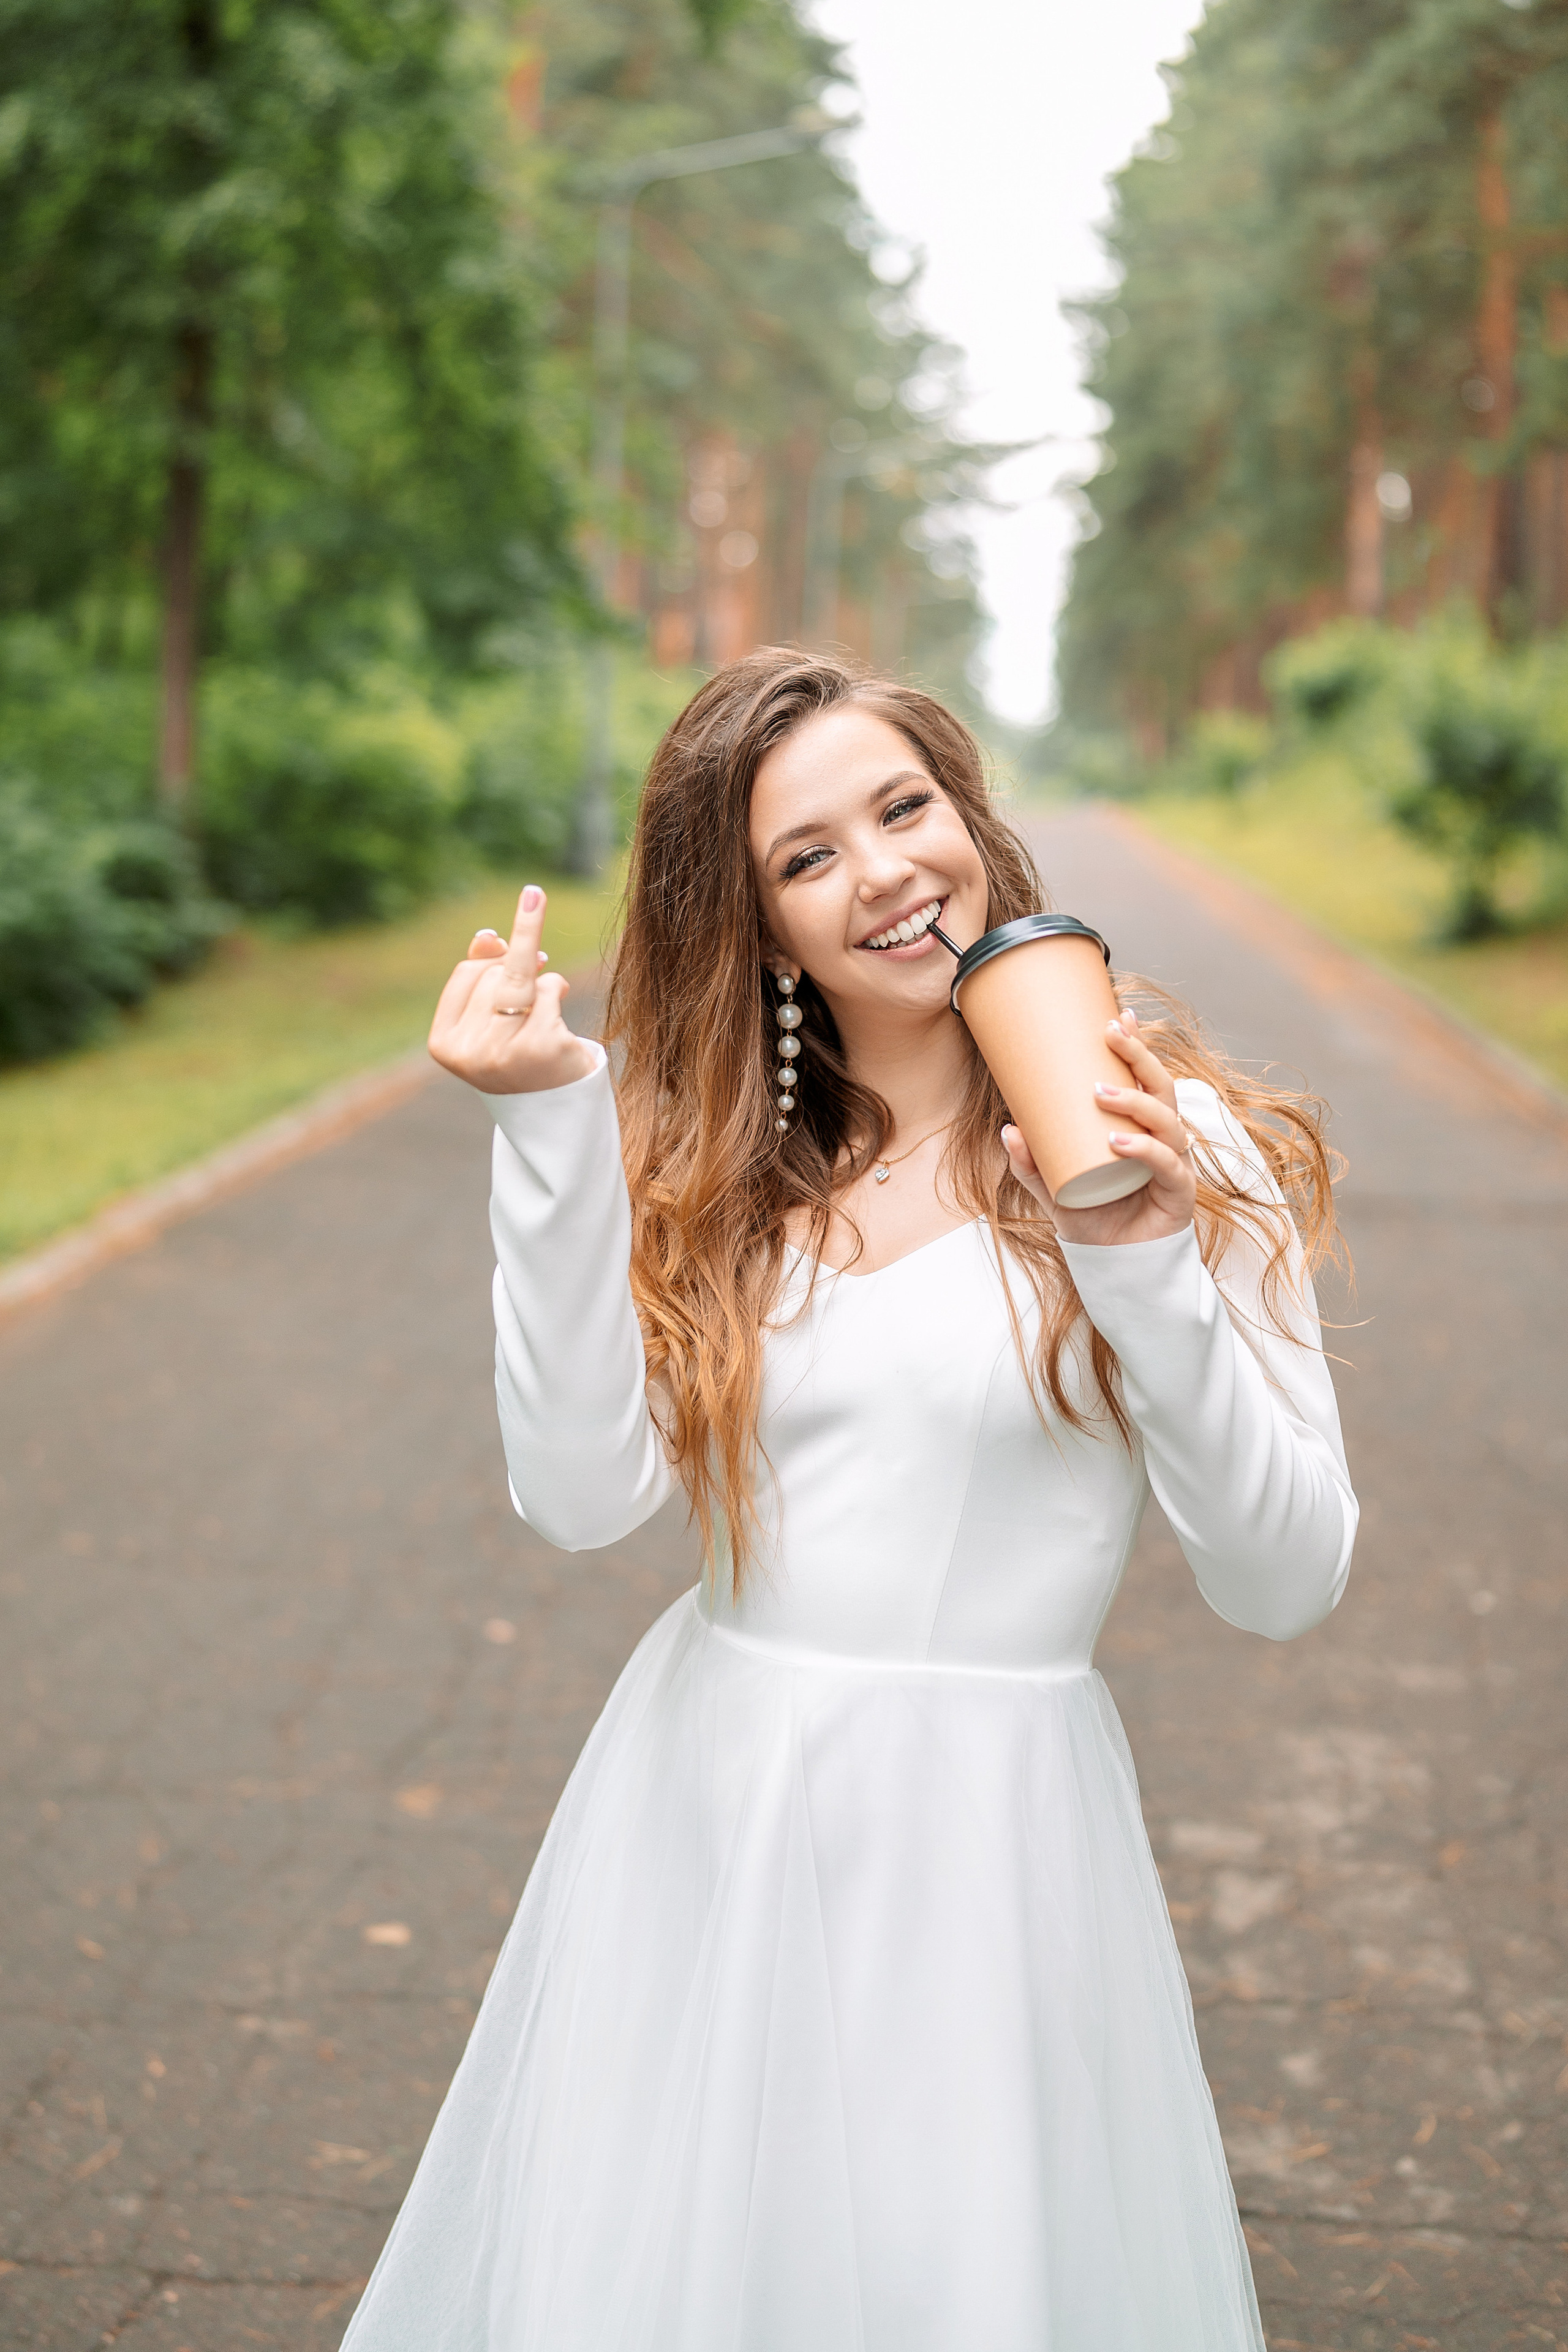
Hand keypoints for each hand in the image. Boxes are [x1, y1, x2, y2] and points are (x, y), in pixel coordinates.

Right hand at [427, 885, 595, 1094]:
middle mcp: (469, 1052)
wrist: (556, 1109)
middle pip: (494, 974)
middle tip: (536, 984)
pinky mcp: (541, 1048)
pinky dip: (559, 991)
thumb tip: (487, 935)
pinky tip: (561, 1020)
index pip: (467, 971)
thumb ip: (482, 974)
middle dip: (519, 971)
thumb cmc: (520, 1055)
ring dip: (541, 979)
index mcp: (444, 1044)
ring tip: (551, 1002)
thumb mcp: (490, 1019)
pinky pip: (549, 989)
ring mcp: (504, 1051)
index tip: (514, 934)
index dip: (494, 954)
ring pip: (521, 977)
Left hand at [1002, 1007, 1196, 1245]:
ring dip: (1135, 1100)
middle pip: (1161, 1086)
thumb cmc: (1093, 1218)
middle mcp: (1162, 1138)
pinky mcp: (1179, 1192)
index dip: (1137, 1045)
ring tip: (1100, 1092)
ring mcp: (1174, 1163)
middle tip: (1110, 1034)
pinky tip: (1120, 1142)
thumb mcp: (1053, 1187)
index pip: (1144, 1078)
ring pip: (1166, 1119)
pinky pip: (1168, 1164)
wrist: (1113, 1267)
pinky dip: (1145, 1150)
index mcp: (1139, 1127)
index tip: (1118, 1015)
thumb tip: (1008, 1129)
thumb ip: (1030, 1163)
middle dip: (1139, 1055)